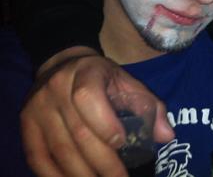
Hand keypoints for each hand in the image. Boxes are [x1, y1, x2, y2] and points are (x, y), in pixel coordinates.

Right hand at [20, 47, 174, 176]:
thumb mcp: (127, 82)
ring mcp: (37, 108)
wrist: (63, 66)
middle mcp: (56, 89)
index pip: (88, 99)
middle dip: (102, 163)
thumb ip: (150, 106)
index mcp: (85, 73)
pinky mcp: (26, 125)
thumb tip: (167, 136)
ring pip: (59, 150)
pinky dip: (55, 176)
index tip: (122, 144)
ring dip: (82, 174)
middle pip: (78, 133)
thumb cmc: (102, 78)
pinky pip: (38, 158)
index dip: (105, 125)